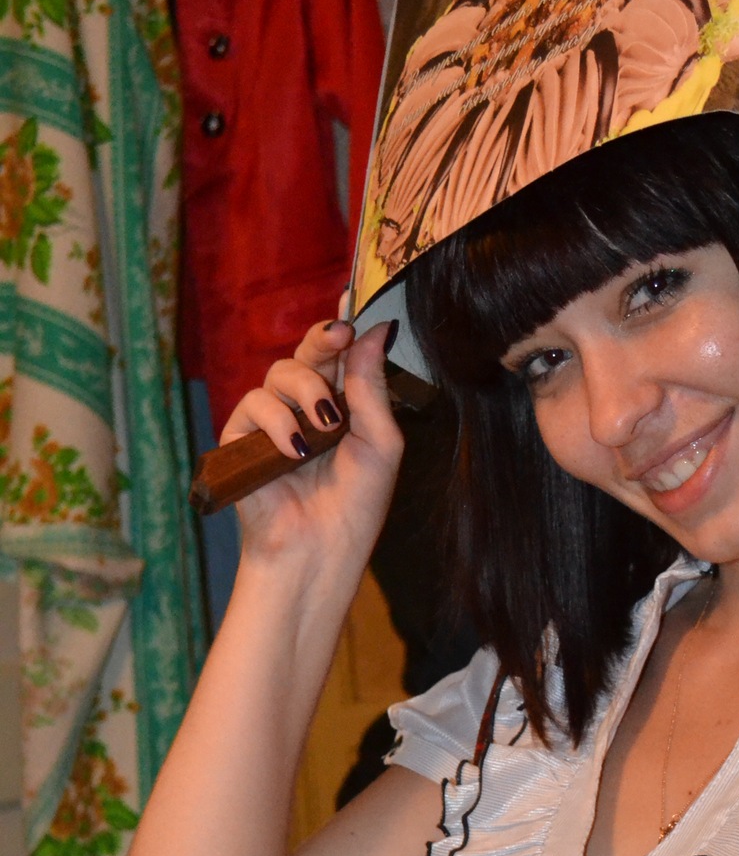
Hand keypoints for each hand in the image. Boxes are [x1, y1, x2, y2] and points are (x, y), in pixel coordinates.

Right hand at [222, 318, 404, 576]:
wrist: (320, 551)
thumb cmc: (355, 506)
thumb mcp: (379, 444)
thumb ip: (372, 388)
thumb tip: (375, 330)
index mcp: (342, 406)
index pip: (340, 356)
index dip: (343, 328)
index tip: (353, 305)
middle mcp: (305, 407)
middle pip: (308, 352)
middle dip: (322, 340)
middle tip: (338, 336)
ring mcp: (272, 420)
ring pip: (280, 372)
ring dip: (307, 391)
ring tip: (326, 426)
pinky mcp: (241, 438)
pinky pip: (254, 404)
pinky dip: (277, 422)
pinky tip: (294, 451)